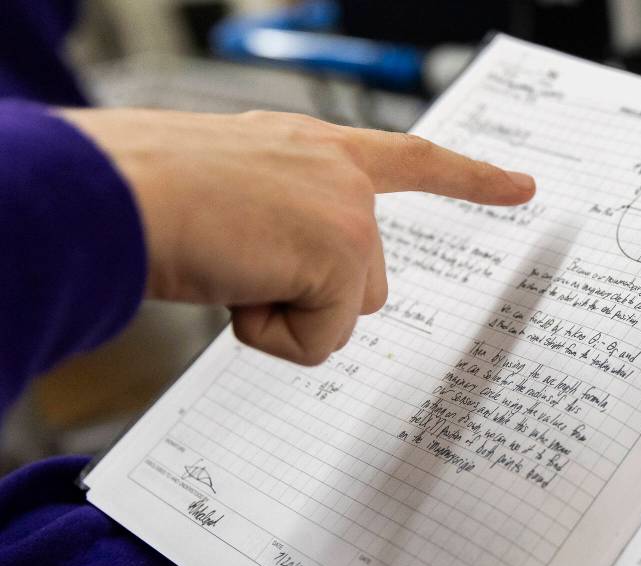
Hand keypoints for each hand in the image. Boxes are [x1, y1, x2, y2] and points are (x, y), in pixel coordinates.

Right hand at [58, 108, 535, 364]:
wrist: (117, 191)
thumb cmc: (154, 194)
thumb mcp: (240, 197)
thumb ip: (291, 228)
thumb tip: (299, 287)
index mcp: (317, 150)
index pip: (413, 160)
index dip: (471, 179)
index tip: (523, 187)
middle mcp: (341, 172)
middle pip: (366, 283)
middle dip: (309, 298)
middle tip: (242, 265)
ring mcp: (346, 212)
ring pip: (347, 313)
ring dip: (286, 314)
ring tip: (230, 269)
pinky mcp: (339, 253)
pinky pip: (320, 340)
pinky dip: (271, 335)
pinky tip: (234, 286)